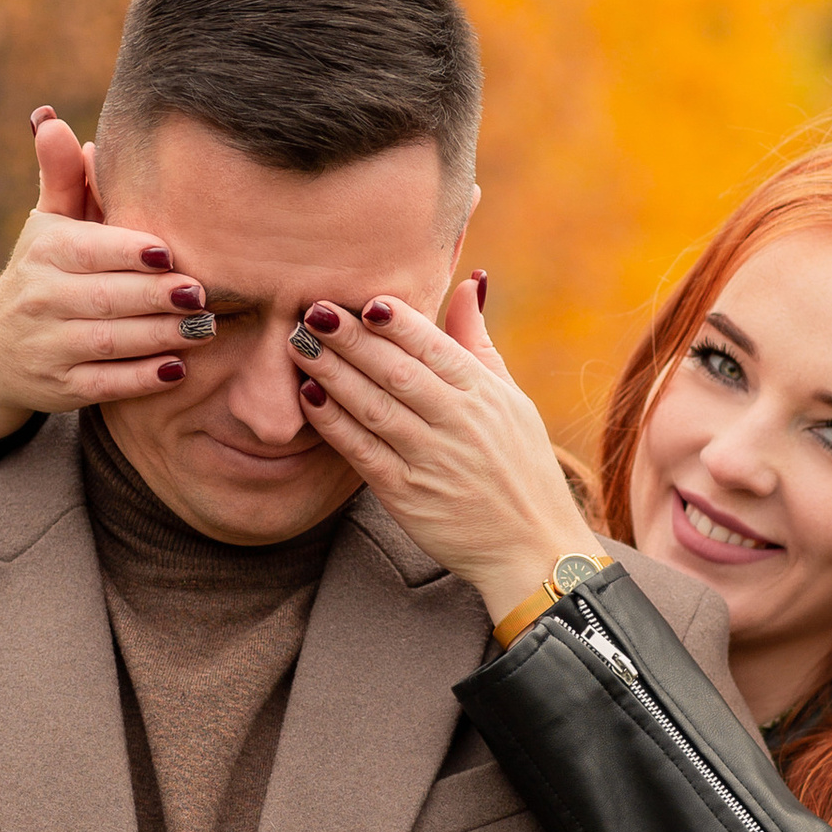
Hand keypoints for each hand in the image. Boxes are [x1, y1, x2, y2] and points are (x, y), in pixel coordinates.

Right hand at [0, 108, 214, 442]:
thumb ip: (64, 178)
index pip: (88, 249)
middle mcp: (39, 299)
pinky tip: (177, 369)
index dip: (128, 252)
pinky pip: (105, 385)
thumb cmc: (40, 274)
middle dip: (154, 297)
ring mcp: (47, 348)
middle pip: (103, 298)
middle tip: (202, 294)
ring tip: (203, 328)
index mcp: (43, 252)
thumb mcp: (47, 225)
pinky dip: (141, 380)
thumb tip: (52, 120)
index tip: (170, 253)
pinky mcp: (60, 389)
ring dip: (158, 337)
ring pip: (107, 343)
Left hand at [290, 279, 603, 629]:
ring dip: (333, 373)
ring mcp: (432, 460)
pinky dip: (335, 423)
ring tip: (300, 344)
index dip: (398, 322)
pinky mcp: (407, 495)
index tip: (365, 298)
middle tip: (314, 309)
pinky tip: (310, 397)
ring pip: (375, 408)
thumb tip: (467, 283)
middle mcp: (460, 423)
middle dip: (352, 339)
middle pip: (397, 372)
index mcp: (485, 394)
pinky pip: (363, 452)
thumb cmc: (521, 466)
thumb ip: (478, 343)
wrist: (531, 548)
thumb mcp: (511, 399)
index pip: (435, 347)